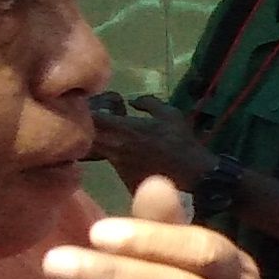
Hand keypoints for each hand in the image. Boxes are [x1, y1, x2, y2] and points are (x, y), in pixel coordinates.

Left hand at [92, 96, 220, 190]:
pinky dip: (107, 154)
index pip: (92, 117)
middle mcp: (113, 146)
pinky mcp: (121, 176)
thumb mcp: (170, 114)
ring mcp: (115, 163)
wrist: (191, 176)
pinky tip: (121, 150)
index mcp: (123, 129)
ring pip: (93, 150)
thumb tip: (132, 101)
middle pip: (86, 135)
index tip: (97, 105)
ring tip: (106, 135)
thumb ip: (148, 103)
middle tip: (96, 120)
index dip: (90, 110)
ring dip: (96, 141)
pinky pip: (107, 162)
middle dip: (86, 126)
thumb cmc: (181, 142)